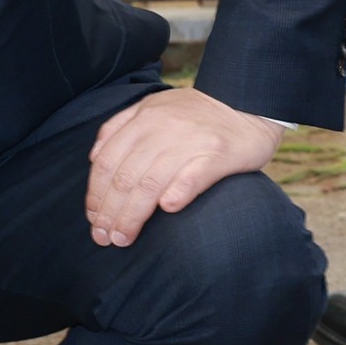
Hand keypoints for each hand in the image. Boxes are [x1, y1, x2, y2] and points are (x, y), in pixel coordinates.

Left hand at [84, 88, 284, 247]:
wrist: (252, 106)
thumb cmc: (197, 115)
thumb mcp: (154, 108)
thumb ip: (121, 125)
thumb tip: (94, 156)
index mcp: (143, 119)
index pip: (107, 162)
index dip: (95, 194)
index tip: (94, 219)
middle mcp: (163, 128)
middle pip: (125, 177)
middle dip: (110, 212)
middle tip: (105, 238)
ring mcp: (192, 140)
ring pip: (151, 183)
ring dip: (133, 215)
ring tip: (124, 238)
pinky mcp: (220, 153)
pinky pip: (193, 176)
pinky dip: (178, 193)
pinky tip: (167, 210)